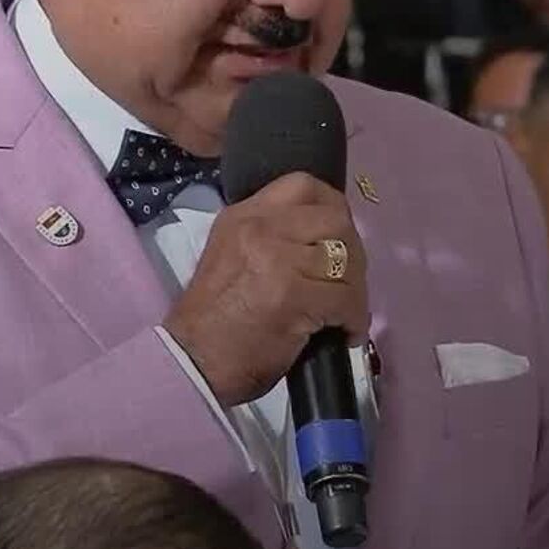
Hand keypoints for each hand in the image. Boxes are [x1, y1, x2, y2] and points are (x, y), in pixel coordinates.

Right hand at [164, 173, 369, 406]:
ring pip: (345, 259)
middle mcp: (261, 227)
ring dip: (356, 290)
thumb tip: (322, 243)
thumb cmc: (212, 322)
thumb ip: (272, 239)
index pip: (303, 185)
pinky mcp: (294, 294)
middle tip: (349, 283)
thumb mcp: (232, 257)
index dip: (333, 208)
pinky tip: (346, 334)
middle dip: (353, 252)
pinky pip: (345, 297)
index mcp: (244, 215)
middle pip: (335, 218)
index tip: (340, 238)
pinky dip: (354, 319)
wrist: (192, 363)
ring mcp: (278, 258)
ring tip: (348, 313)